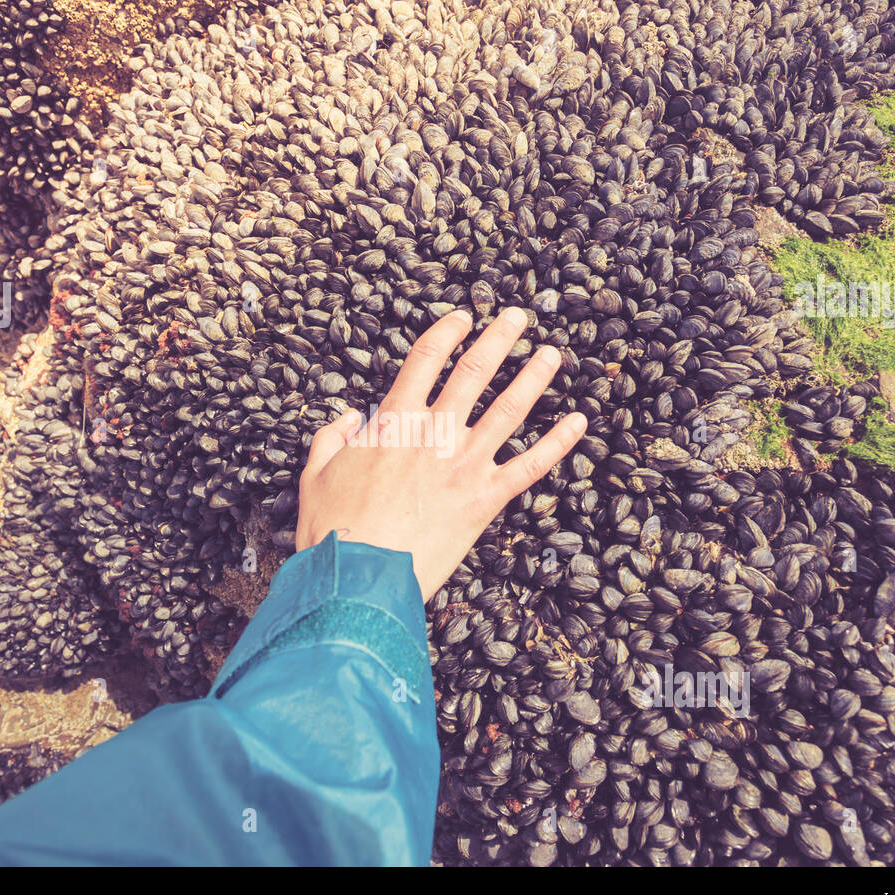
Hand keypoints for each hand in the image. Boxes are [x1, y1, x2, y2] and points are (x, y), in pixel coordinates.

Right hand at [296, 306, 587, 599]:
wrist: (359, 577)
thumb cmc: (333, 530)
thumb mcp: (315, 473)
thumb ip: (331, 437)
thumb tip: (349, 417)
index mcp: (393, 422)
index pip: (425, 359)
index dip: (446, 332)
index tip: (463, 317)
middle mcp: (435, 434)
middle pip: (474, 372)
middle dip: (499, 338)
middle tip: (518, 316)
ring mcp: (464, 466)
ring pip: (509, 409)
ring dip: (534, 377)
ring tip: (552, 354)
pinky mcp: (485, 500)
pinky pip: (531, 466)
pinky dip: (558, 442)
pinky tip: (579, 421)